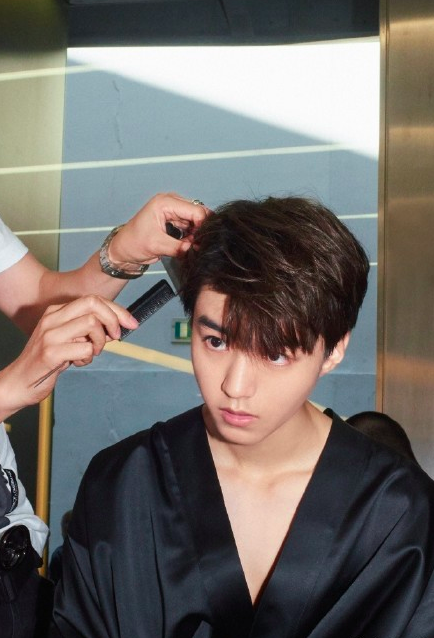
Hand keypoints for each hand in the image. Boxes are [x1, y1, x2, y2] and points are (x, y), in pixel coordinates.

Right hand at [0, 295, 137, 419]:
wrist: (18, 382)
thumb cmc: (46, 362)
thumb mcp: (67, 340)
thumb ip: (88, 331)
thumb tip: (117, 326)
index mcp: (56, 312)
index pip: (93, 300)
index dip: (117, 310)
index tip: (131, 323)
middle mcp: (52, 318)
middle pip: (94, 304)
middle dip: (113, 320)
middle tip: (116, 337)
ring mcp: (50, 334)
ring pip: (92, 324)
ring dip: (100, 342)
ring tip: (90, 353)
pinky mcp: (51, 353)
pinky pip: (85, 348)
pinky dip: (88, 357)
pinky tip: (78, 362)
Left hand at [108, 193, 210, 265]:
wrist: (123, 250)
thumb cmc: (132, 243)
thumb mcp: (156, 246)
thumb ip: (178, 247)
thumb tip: (194, 248)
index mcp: (164, 202)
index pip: (195, 210)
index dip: (202, 226)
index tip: (201, 241)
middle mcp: (170, 203)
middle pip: (197, 213)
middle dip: (200, 229)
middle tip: (196, 244)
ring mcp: (173, 211)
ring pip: (195, 220)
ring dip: (196, 233)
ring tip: (189, 246)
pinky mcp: (174, 220)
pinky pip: (190, 226)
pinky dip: (192, 235)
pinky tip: (187, 244)